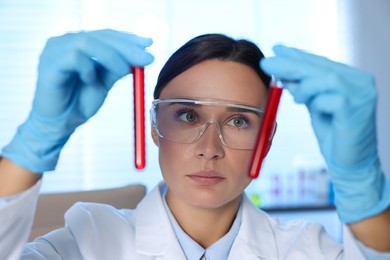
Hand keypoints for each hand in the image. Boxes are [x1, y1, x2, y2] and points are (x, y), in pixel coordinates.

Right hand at [2, 29, 153, 172]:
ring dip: (112, 56)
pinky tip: (90, 80)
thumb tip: (141, 56)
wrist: (61, 125)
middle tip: (147, 58)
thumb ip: (118, 67)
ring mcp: (55, 50)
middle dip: (127, 47)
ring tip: (123, 71)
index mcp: (79, 43)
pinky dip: (88, 67)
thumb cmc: (80, 102)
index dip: (128, 38)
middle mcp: (66, 41)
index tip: (149, 43)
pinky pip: (74, 57)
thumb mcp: (105, 81)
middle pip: (100, 36)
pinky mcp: (49, 63)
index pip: (106, 34)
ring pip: (89, 42)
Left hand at [260, 45, 389, 222]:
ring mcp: (362, 94)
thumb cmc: (334, 134)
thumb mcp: (316, 106)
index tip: (277, 49)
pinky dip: (315, 101)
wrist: (350, 163)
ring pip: (325, 78)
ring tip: (291, 92)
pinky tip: (310, 105)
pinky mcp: (357, 109)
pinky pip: (329, 99)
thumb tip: (285, 74)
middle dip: (290, 63)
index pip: (320, 62)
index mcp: (352, 78)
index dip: (297, 56)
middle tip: (268, 60)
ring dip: (303, 84)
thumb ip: (305, 89)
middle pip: (320, 66)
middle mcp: (361, 81)